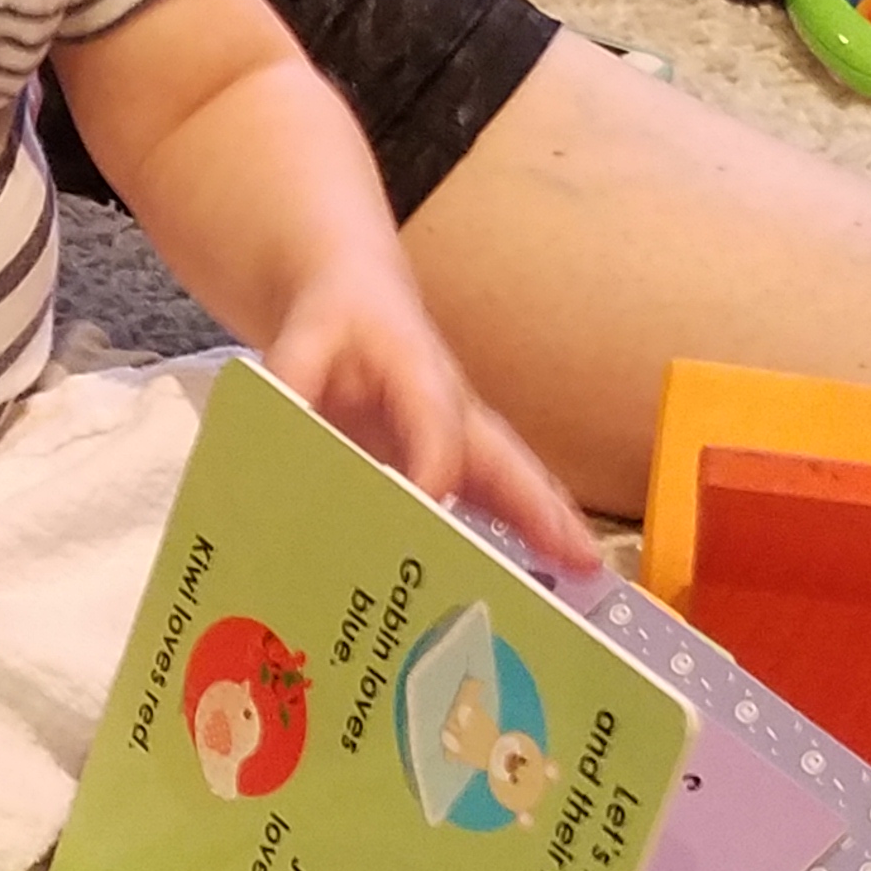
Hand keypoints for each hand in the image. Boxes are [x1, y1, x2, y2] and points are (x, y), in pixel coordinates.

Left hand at [267, 248, 600, 573]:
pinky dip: (528, 526)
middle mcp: (454, 407)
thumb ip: (292, 384)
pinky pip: (497, 490)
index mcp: (417, 371)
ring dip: (547, 523)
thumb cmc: (334, 321)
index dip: (434, 467)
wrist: (358, 297)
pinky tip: (553, 570)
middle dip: (537, 505)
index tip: (428, 512)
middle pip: (501, 456)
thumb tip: (284, 439)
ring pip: (512, 477)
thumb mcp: (301, 340)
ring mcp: (462, 434)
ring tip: (585, 573)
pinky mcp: (458, 456)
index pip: (436, 423)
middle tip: (581, 556)